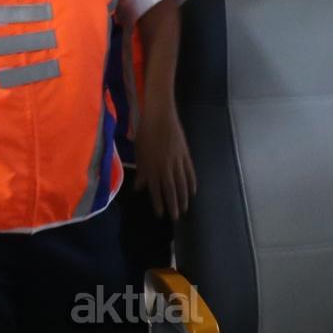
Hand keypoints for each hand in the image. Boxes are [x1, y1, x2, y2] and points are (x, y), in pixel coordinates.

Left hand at [134, 105, 196, 219]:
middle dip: (173, 205)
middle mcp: (165, 167)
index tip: (161, 214)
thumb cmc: (145, 132)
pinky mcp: (185, 154)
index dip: (158, 203)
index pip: (156, 190)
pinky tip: (192, 191)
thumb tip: (139, 188)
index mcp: (151, 167)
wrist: (159, 115)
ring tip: (185, 208)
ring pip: (181, 183)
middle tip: (176, 217)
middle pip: (170, 190)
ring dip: (183, 197)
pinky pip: (189, 172)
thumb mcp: (139, 152)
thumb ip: (141, 171)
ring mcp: (177, 161)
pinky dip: (191, 182)